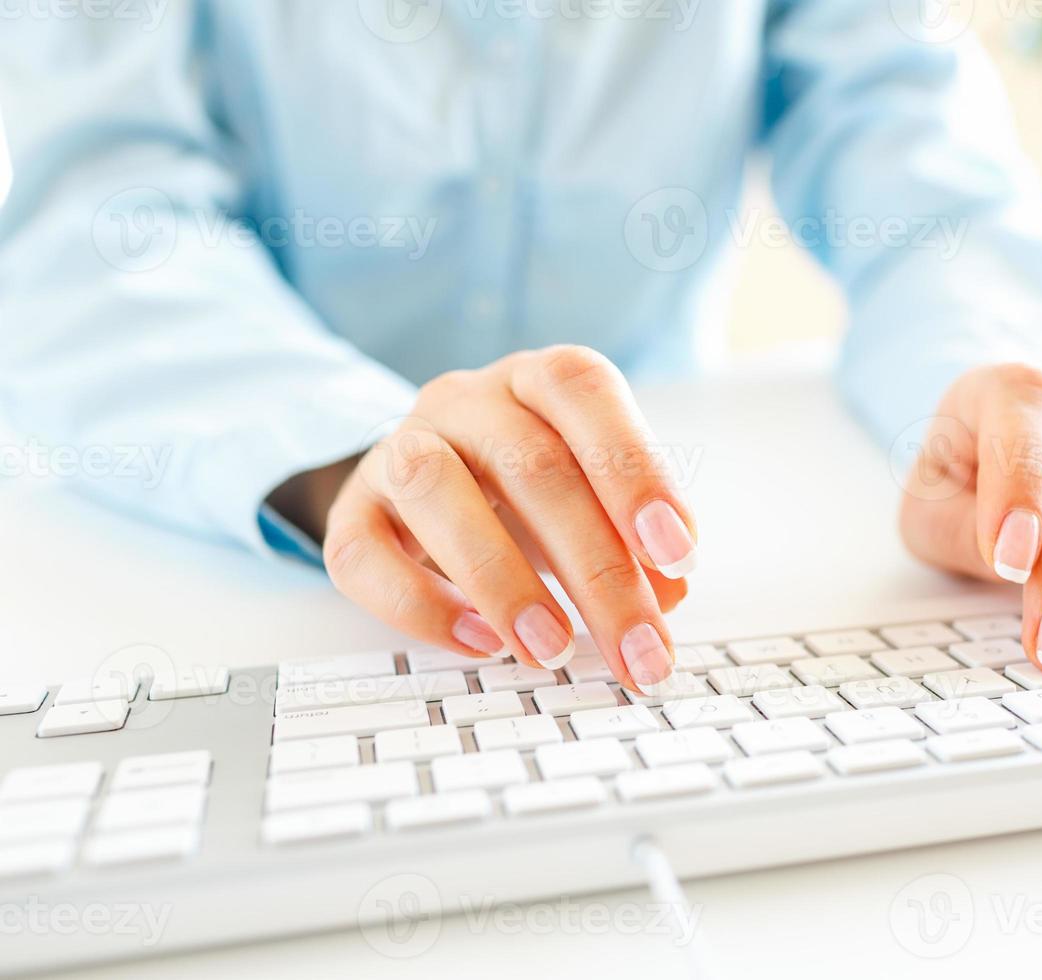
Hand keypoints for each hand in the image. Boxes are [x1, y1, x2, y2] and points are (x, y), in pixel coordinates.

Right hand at [307, 346, 697, 692]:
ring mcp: (397, 449)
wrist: (421, 486)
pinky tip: (483, 644)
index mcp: (535, 381)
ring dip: (504, 581)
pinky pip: (365, 556)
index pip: (583, 391)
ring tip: (554, 650)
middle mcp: (463, 400)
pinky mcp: (352, 512)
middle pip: (531, 465)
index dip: (634, 469)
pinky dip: (424, 607)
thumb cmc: (524, 491)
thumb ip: (632, 538)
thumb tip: (668, 595)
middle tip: (639, 650)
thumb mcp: (589, 498)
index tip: (677, 555)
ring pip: (436, 491)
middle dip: (598, 570)